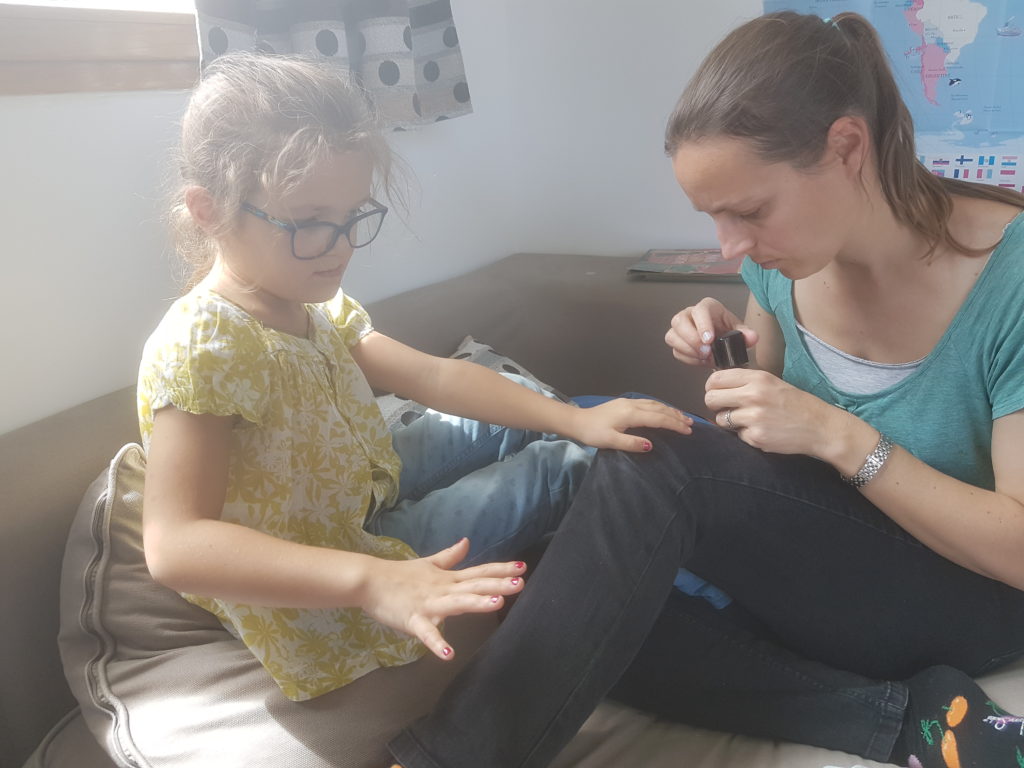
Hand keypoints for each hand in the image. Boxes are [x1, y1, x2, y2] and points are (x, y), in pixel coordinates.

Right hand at [358, 538, 525, 659]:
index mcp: (448, 578)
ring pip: (456, 603)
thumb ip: (450, 556)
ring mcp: (429, 604)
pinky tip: (448, 654)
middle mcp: (443, 589)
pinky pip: (426, 633)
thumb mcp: (429, 564)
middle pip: (474, 586)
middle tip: (520, 582)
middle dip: (498, 584)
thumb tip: (467, 542)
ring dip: (476, 603)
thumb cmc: (400, 575)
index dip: (501, 570)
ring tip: (497, 604)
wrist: (370, 581)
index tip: (523, 567)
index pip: (479, 572)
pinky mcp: (413, 619)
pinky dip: (436, 643)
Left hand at [570, 398, 692, 451]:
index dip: (675, 424)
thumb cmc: (592, 433)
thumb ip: (631, 443)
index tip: (688, 431)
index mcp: (630, 414)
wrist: (576, 421)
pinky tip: (663, 410)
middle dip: (677, 416)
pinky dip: (660, 407)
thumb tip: (651, 445)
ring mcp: (628, 402)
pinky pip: (648, 403)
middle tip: (691, 424)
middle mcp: (632, 404)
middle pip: (660, 409)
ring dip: (670, 410)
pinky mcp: (624, 403)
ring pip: (655, 404)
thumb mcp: (610, 441)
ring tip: (683, 417)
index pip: (659, 418)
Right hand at [665, 297, 757, 366]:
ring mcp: (680, 328)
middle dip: (691, 339)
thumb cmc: (727, 329)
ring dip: (687, 350)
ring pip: (672, 336)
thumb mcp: (739, 329)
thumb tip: (752, 337)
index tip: (709, 340)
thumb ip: (746, 333)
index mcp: (706, 307)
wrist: (721, 339)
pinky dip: (688, 358)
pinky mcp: (676, 342)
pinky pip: (676, 351)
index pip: (699, 311)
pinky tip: (700, 361)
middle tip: (706, 352)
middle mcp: (689, 314)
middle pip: (679, 322)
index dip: (702, 325)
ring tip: (704, 357)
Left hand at [704, 368, 845, 456]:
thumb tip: (717, 384)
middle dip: (716, 405)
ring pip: (721, 419)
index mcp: (757, 378)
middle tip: (727, 408)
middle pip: (711, 399)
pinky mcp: (756, 437)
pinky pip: (737, 435)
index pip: (715, 379)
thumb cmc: (796, 404)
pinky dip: (746, 435)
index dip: (712, 387)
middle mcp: (753, 395)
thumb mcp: (771, 382)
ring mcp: (753, 417)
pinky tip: (762, 431)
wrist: (820, 426)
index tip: (718, 392)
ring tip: (749, 420)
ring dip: (730, 422)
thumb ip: (746, 382)